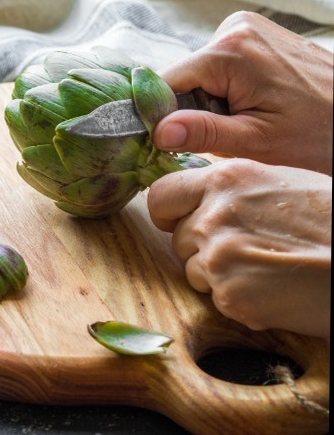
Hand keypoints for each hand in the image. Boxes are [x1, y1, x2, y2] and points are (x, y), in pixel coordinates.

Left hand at [147, 159, 330, 337]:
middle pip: (177, 239)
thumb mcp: (278, 183)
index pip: (162, 195)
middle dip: (201, 248)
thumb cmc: (330, 220)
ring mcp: (218, 257)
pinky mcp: (230, 295)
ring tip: (266, 269)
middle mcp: (214, 215)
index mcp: (227, 178)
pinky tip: (274, 290)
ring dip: (219, 276)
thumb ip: (230, 191)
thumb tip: (196, 203)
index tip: (176, 221)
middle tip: (247, 250)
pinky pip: (216, 300)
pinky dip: (240, 300)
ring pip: (193, 272)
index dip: (168, 213)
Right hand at [153, 11, 333, 174]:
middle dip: (195, 109)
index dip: (163, 117)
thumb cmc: (316, 135)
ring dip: (212, 102)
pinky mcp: (255, 35)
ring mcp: (247, 28)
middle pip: (183, 77)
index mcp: (229, 51)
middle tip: (231, 133)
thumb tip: (158, 132)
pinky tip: (255, 105)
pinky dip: (227, 90)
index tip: (171, 145)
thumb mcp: (254, 142)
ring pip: (199, 74)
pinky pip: (220, 66)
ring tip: (249, 119)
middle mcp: (235, 28)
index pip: (166, 83)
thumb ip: (202, 133)